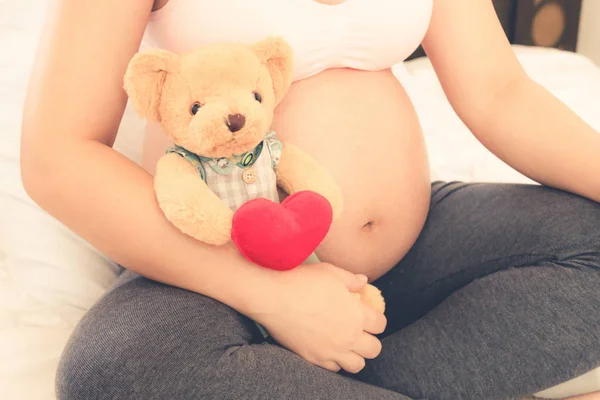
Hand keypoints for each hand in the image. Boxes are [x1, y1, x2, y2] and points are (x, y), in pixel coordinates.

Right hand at [250, 263, 386, 373]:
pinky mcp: (314, 358)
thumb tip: (363, 281)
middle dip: (370, 340)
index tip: (368, 315)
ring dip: (355, 355)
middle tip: (360, 331)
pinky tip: (328, 348)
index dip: (376, 319)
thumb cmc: (302, 281)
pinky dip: (335, 361)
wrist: (273, 298)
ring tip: (346, 343)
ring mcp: (331, 351)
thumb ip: (351, 279)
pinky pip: (333, 369)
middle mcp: (348, 336)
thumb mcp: (331, 272)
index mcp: (357, 314)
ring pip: (357, 365)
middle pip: (374, 349)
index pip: (380, 325)